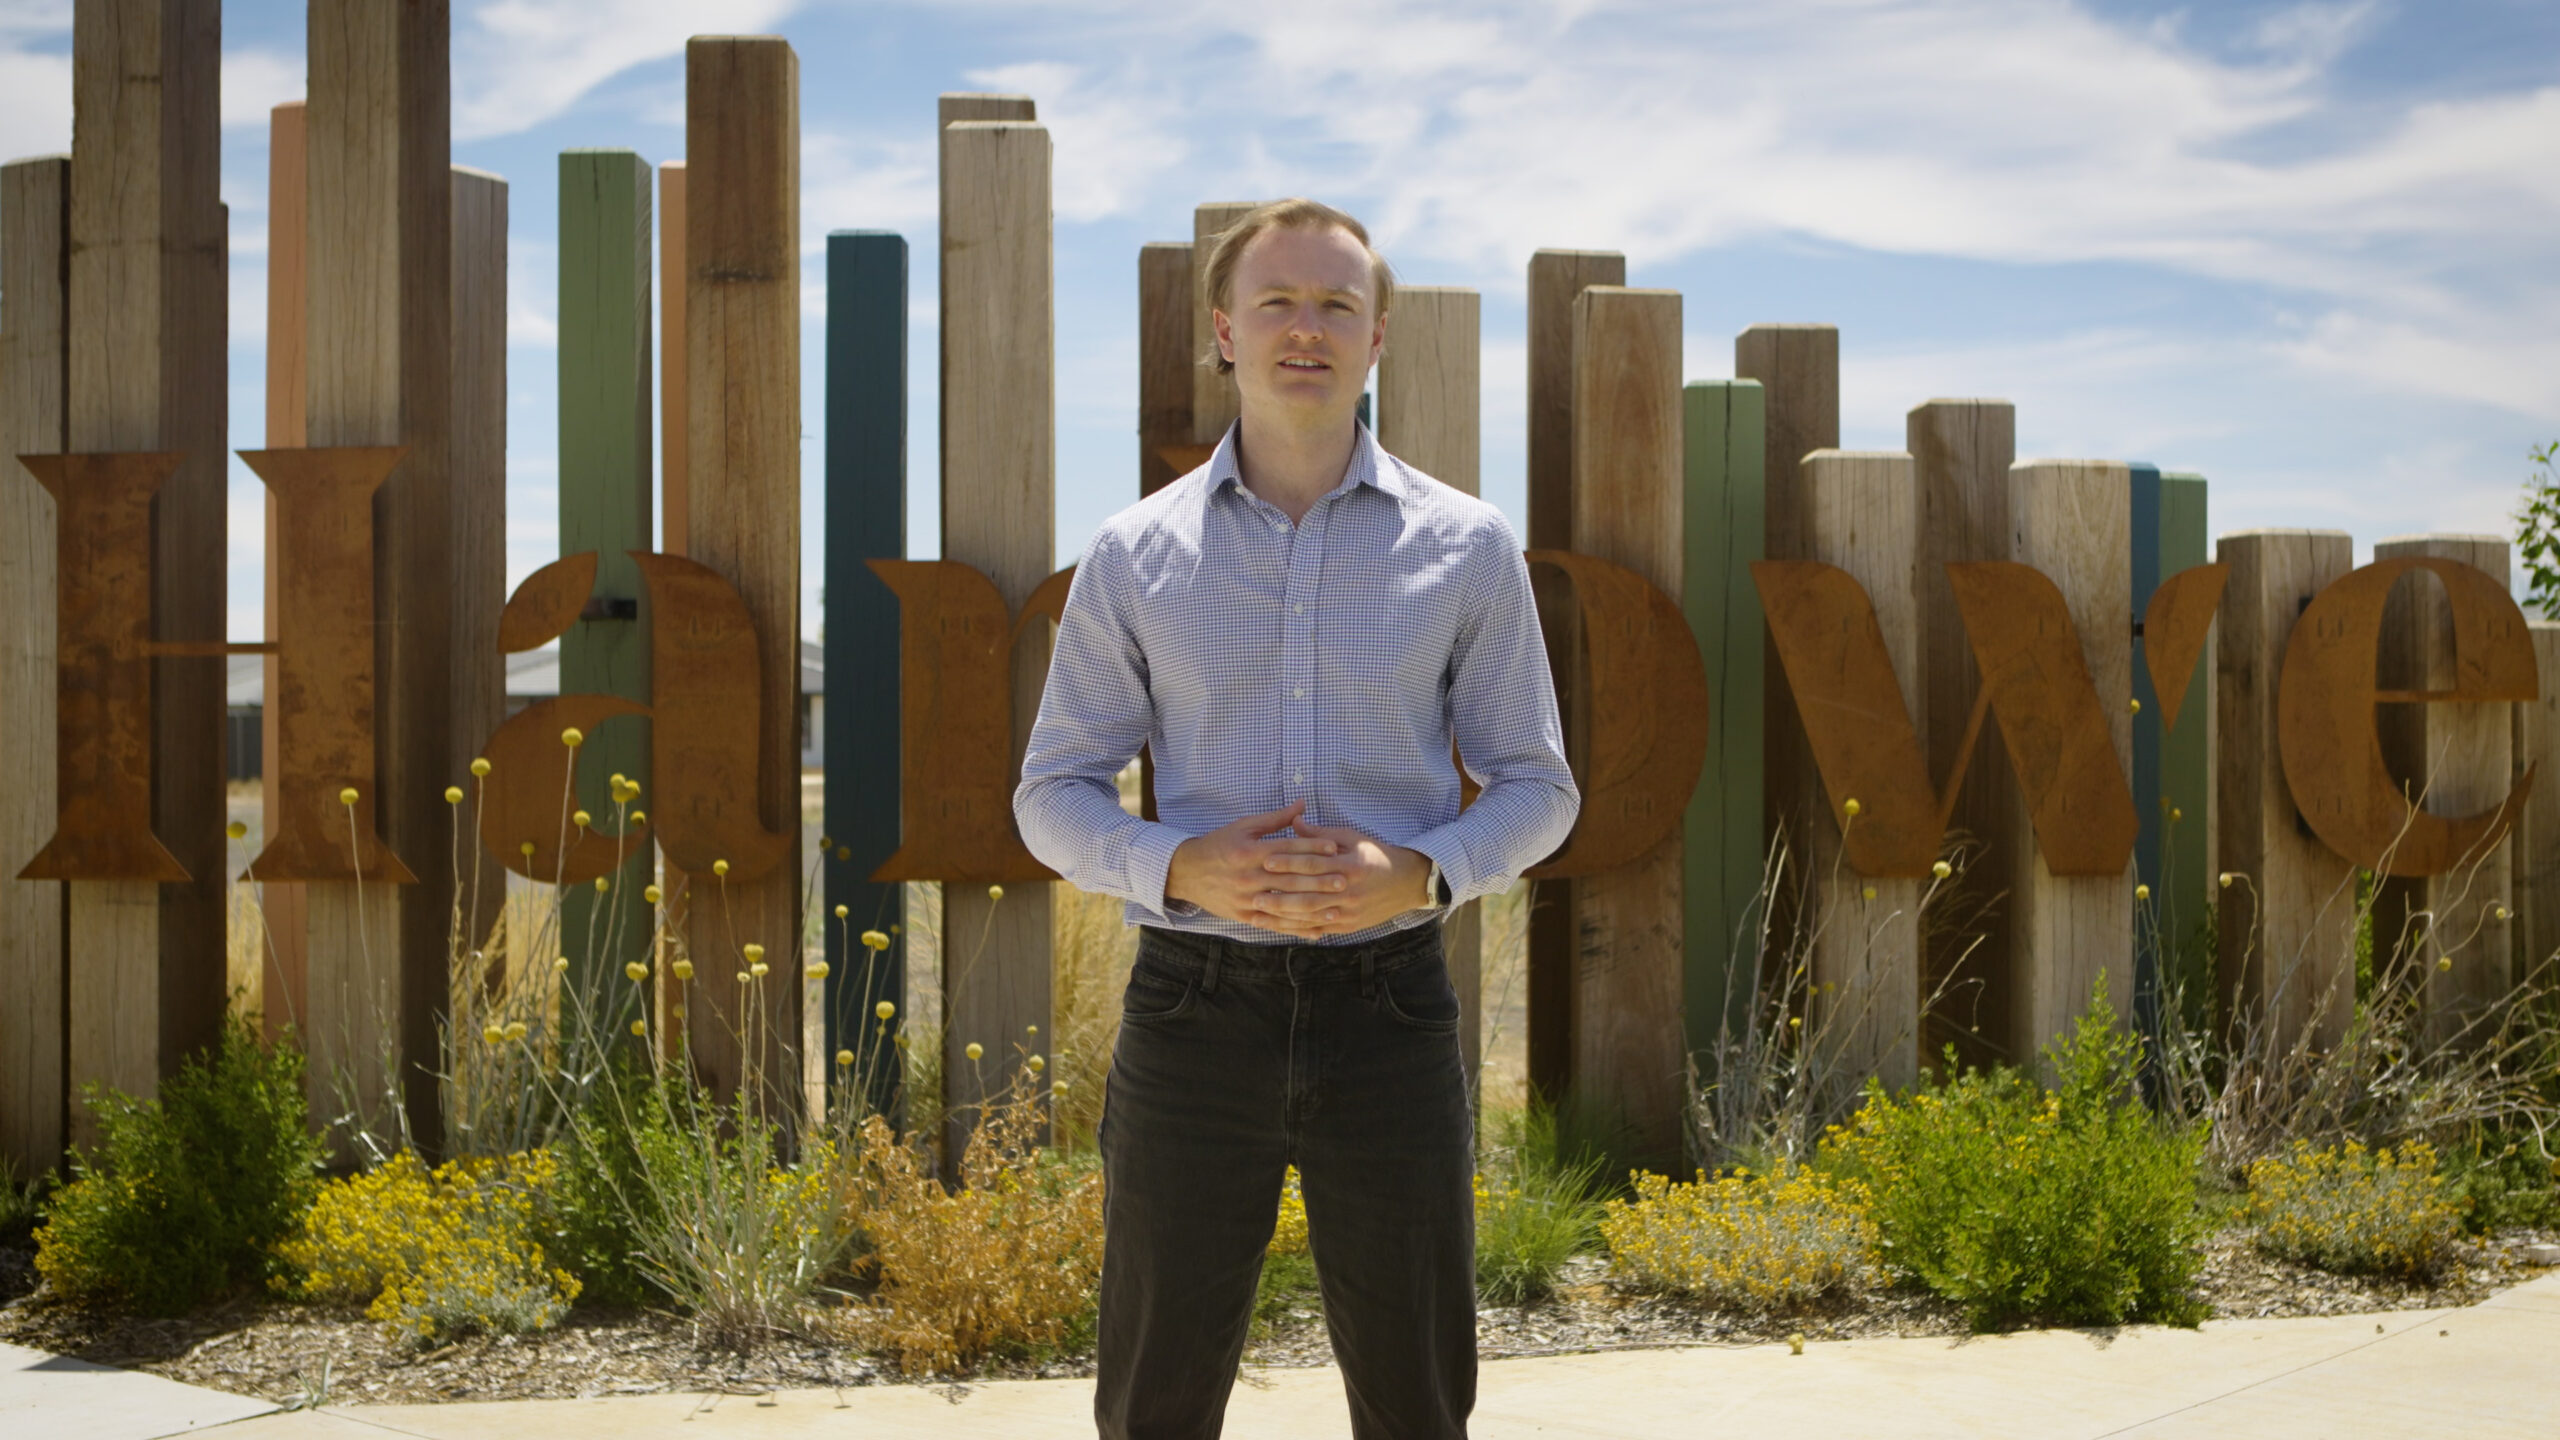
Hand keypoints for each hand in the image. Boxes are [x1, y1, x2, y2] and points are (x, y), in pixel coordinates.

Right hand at [1164, 800, 1340, 928]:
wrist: (1187, 872)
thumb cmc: (1219, 845)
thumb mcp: (1244, 826)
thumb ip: (1276, 819)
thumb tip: (1303, 804)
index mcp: (1250, 851)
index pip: (1286, 849)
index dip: (1311, 847)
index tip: (1335, 848)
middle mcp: (1249, 876)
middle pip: (1289, 879)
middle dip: (1318, 880)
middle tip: (1344, 880)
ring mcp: (1247, 899)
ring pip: (1284, 905)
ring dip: (1312, 909)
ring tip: (1336, 909)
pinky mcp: (1244, 916)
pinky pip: (1274, 924)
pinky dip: (1296, 928)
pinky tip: (1315, 930)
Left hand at [1246, 816, 1431, 939]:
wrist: (1406, 883)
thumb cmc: (1376, 855)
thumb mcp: (1352, 837)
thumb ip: (1321, 833)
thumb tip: (1294, 821)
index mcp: (1350, 865)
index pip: (1313, 864)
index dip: (1288, 862)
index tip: (1265, 860)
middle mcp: (1349, 890)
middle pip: (1308, 893)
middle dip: (1279, 894)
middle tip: (1253, 892)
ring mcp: (1349, 910)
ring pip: (1311, 915)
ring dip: (1282, 916)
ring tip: (1259, 913)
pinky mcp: (1349, 925)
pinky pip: (1319, 928)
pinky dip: (1298, 928)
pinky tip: (1279, 926)